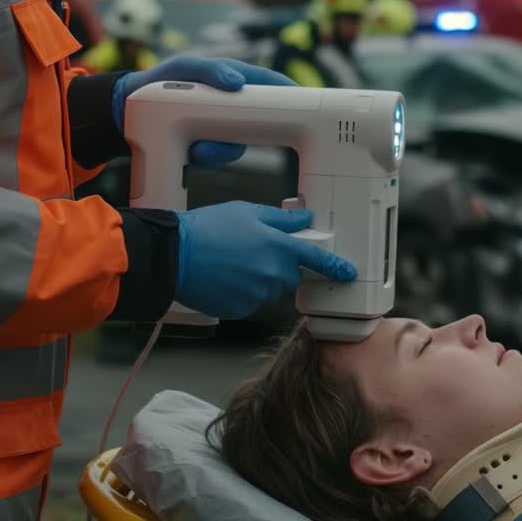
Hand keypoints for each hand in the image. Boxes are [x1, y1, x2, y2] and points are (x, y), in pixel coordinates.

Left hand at [111, 57, 295, 169]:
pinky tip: (188, 154)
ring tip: (196, 149)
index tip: (310, 108)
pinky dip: (204, 159)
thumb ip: (209, 70)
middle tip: (222, 140)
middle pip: (260, 125)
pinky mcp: (208, 147)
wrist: (127, 112)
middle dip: (245, 137)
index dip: (295, 96)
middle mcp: (232, 105)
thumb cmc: (159, 81)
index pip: (274, 86)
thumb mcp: (182, 67)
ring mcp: (221, 128)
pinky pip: (218, 158)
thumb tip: (237, 83)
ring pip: (237, 147)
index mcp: (235, 79)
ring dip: (218, 152)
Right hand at [174, 201, 357, 319]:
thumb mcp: (247, 212)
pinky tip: (224, 277)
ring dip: (258, 278)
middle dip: (276, 265)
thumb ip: (280, 219)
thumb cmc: (207, 230)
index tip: (347, 272)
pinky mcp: (241, 309)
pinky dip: (242, 291)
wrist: (174, 256)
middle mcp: (272, 274)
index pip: (317, 258)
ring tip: (231, 263)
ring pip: (268, 288)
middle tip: (250, 251)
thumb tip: (302, 220)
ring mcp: (257, 295)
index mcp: (278, 247)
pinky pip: (250, 301)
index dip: (335, 265)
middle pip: (289, 274)